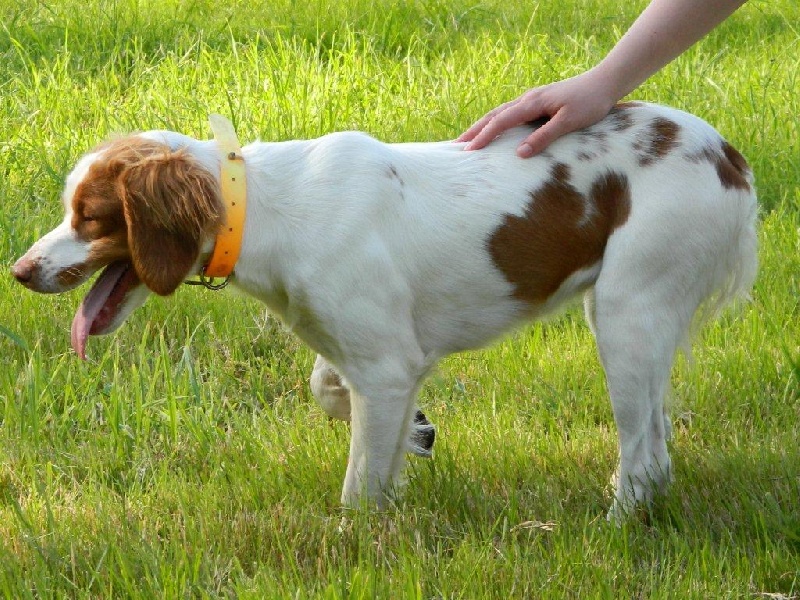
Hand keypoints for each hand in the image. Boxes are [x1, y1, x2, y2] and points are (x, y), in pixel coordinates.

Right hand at [457, 70, 616, 157]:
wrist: (605, 81)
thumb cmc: (590, 102)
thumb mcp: (568, 122)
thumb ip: (544, 137)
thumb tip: (519, 153)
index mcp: (532, 103)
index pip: (500, 122)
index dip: (483, 137)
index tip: (468, 152)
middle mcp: (527, 99)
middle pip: (494, 116)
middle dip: (474, 131)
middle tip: (456, 146)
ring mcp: (532, 99)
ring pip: (500, 113)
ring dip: (482, 126)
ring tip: (469, 139)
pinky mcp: (538, 102)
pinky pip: (510, 113)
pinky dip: (496, 122)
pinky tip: (494, 130)